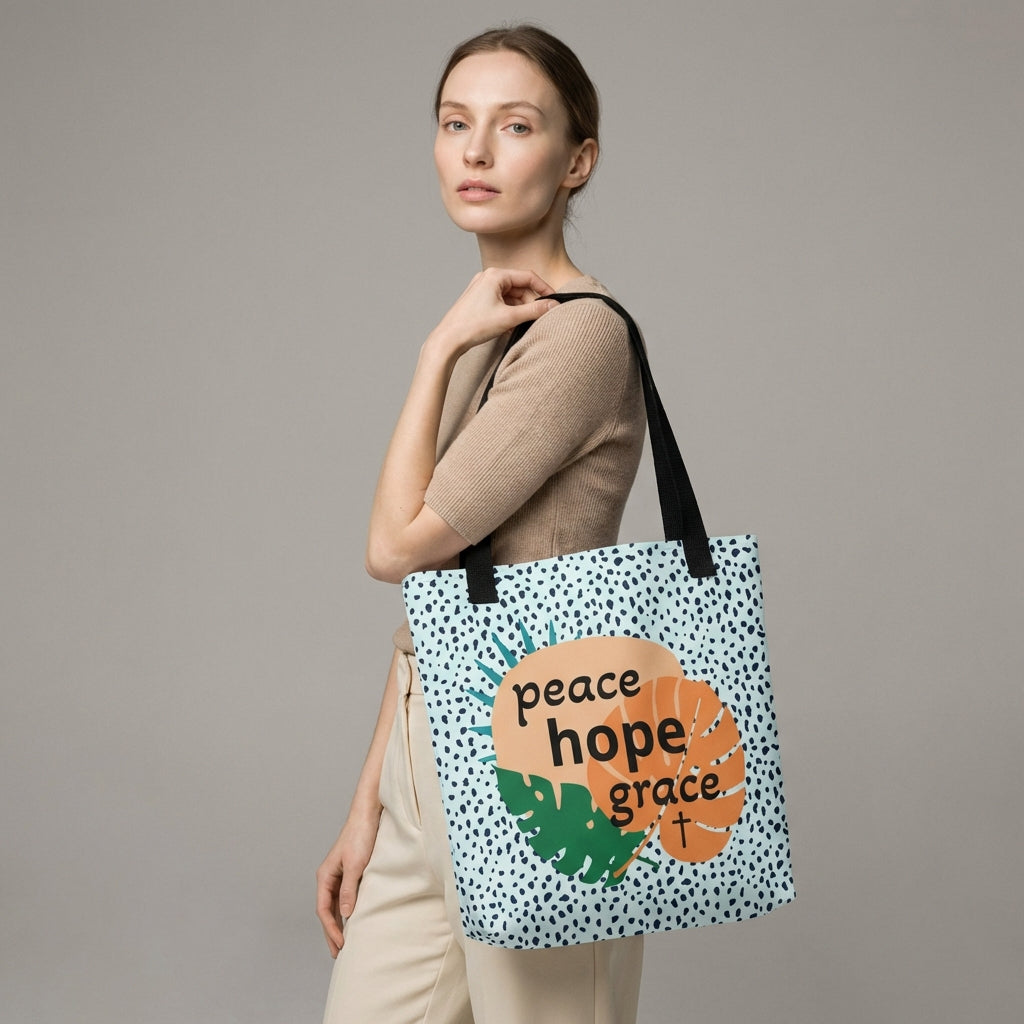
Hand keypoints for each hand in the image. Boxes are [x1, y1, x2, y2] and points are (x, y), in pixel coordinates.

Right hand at [315, 807, 381, 957]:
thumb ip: (349, 889)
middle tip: (338, 953)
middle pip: (327, 910)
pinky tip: (353, 920)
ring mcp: (338, 875)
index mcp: (325, 876)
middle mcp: (328, 877)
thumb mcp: (355, 865)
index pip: (323, 909)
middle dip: (331, 932)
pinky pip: (344, 897)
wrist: (367, 815)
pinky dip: (347, 911)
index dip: (331, 928)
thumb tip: (346, 913)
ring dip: (339, 924)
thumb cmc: (360, 836)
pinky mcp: (349, 872)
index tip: (340, 944)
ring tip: (343, 943)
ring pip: (335, 905)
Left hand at [429, 267, 559, 355]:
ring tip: (520, 326)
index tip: (554, 301)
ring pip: (511, 297)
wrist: (448, 340)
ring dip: (519, 311)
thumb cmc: (473, 326)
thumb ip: (534, 311)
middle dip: (529, 304)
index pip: (528, 277)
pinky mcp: (479, 301)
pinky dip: (509, 314)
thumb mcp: (509, 318)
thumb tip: (553, 305)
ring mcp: (482, 289)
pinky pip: (501, 303)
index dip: (544, 289)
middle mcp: (488, 278)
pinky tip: (509, 328)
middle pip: (519, 288)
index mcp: (495, 275)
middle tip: (537, 319)